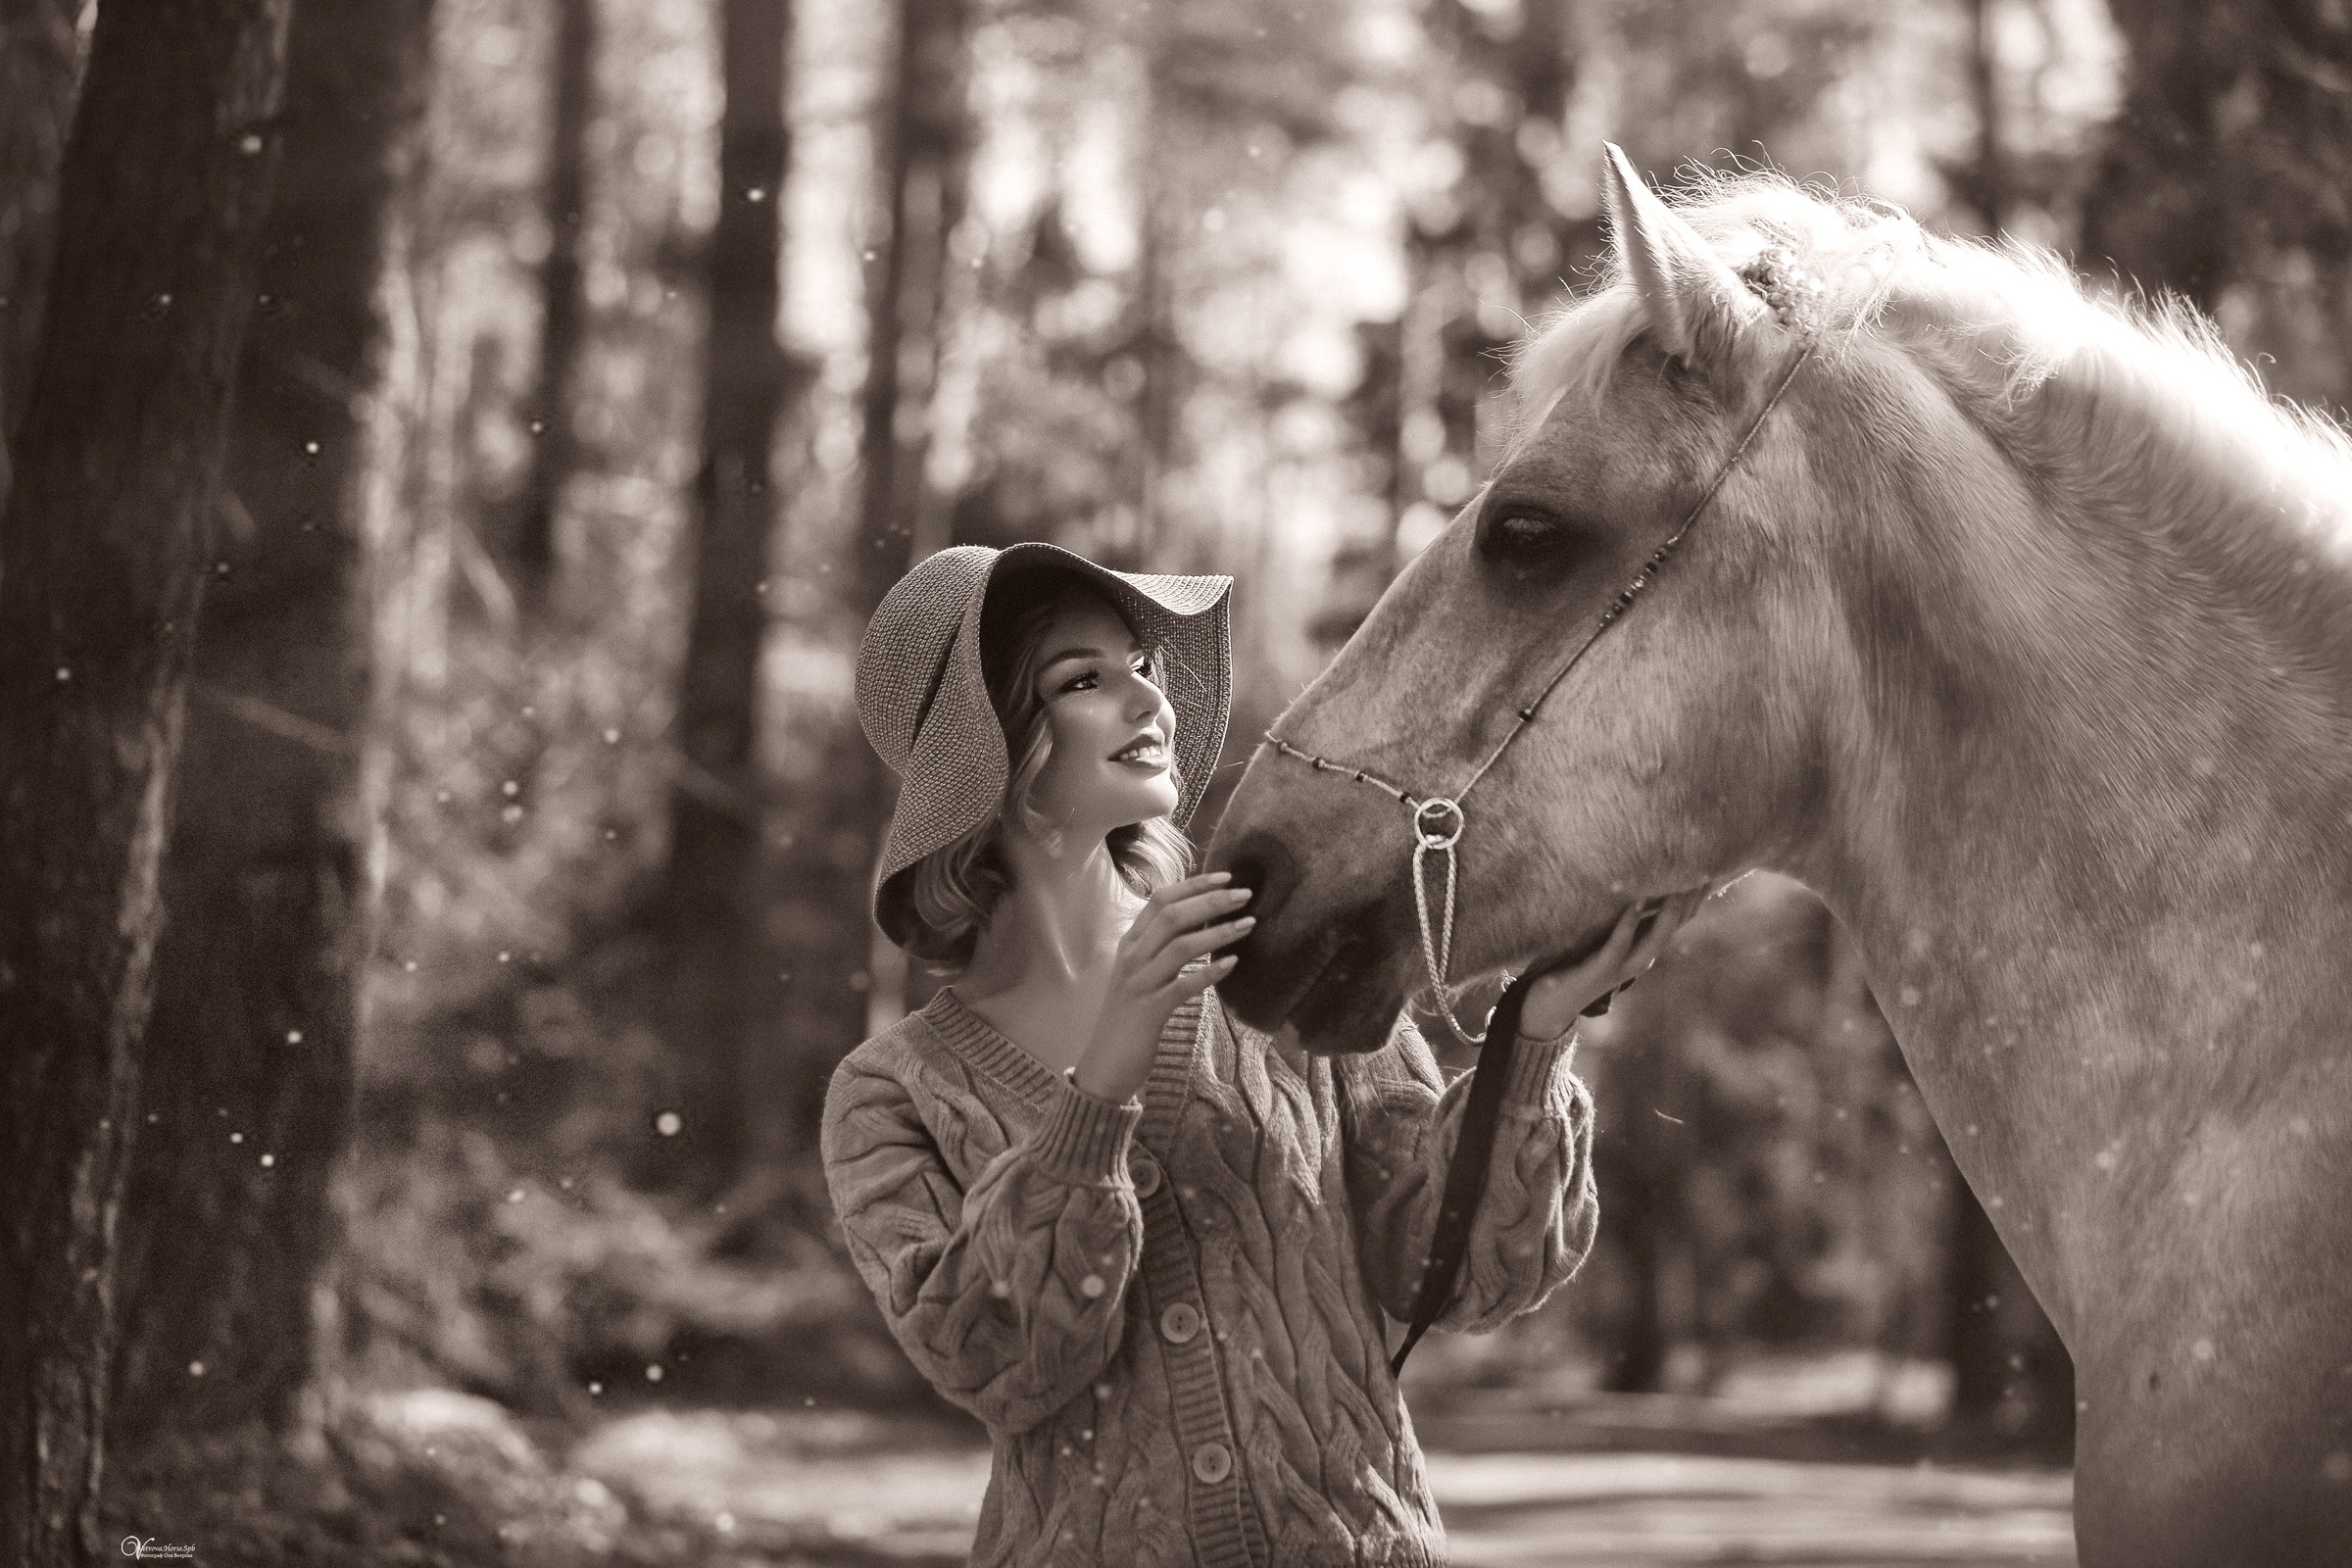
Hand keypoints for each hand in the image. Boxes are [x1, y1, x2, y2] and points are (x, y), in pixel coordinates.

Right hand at [1070, 872, 1252, 1101]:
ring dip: (1218, 932)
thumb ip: (1162, 946)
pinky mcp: (1151, 1011)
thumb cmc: (1129, 1016)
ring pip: (1180, 946)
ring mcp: (1140, 983)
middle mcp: (1133, 958)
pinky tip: (1232, 964)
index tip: (1226, 877)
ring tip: (1248, 925)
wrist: (1105, 1064)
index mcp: (1130, 943)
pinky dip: (1209, 973)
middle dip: (1211, 901)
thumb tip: (1198, 919)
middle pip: (1173, 916)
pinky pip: (1183, 986)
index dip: (1194, 885)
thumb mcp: (1141, 973)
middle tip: (1245, 895)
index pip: (1160, 900)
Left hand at [1514, 887, 1706, 1042]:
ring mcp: (1623, 967)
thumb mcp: (1605, 935)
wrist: (1551, 1001)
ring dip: (1667, 914)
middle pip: (1674, 927)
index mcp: (1643, 947)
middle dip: (1689, 901)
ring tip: (1677, 886)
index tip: (1708, 868)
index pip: (1678, 920)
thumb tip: (1637, 883)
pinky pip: (1617, 945)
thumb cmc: (1577, 961)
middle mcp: (1640, 958)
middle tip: (1703, 871)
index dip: (1694, 897)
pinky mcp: (1600, 970)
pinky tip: (1635, 903)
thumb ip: (1623, 916)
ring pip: (1655, 940)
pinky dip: (1627, 923)